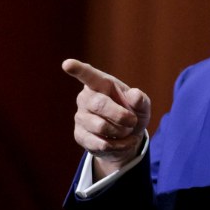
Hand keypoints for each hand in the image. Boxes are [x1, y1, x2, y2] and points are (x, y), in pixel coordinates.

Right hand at [64, 58, 151, 177]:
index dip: (78, 69)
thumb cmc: (133, 113)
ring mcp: (80, 116)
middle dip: (122, 116)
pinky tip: (121, 142)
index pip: (88, 75)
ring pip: (100, 126)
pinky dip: (118, 146)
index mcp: (101, 84)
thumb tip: (135, 95)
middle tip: (133, 121)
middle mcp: (86, 98)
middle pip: (100, 104)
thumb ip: (140, 100)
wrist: (127, 138)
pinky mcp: (79, 135)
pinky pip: (100, 143)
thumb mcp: (143, 106)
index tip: (67, 64)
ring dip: (121, 132)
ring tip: (125, 130)